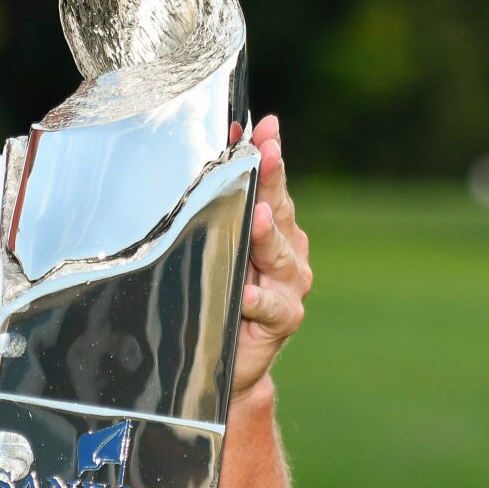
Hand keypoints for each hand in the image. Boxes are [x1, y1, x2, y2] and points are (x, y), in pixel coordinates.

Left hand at [234, 114, 311, 398]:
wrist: (225, 361)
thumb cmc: (218, 298)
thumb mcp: (212, 249)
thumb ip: (213, 211)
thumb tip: (199, 162)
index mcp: (273, 227)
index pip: (270, 183)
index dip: (266, 153)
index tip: (264, 126)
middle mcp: (288, 251)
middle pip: (279, 210)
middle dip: (271, 179)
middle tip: (266, 152)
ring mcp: (289, 285)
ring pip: (280, 255)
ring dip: (266, 236)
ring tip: (255, 218)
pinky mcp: (284, 320)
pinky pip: (272, 307)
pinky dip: (259, 299)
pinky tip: (248, 292)